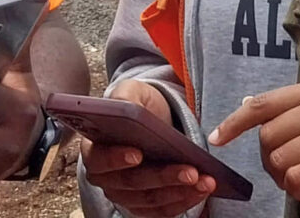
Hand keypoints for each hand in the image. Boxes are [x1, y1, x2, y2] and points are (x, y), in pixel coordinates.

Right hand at [81, 79, 216, 217]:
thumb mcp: (130, 93)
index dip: (116, 159)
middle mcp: (106, 178)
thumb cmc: (137, 107)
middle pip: (131, 183)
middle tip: (190, 171)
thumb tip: (123, 106)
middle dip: (163, 178)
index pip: (99, 160)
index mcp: (94, 150)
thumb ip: (123, 98)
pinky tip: (202, 191)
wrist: (153, 123)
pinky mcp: (144, 206)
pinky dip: (184, 202)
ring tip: (205, 181)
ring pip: (150, 200)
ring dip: (180, 192)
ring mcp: (125, 195)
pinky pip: (163, 211)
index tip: (138, 154)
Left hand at [209, 81, 299, 200]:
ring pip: (277, 159)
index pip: (264, 104)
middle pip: (267, 136)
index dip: (234, 122)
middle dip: (269, 156)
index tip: (216, 138)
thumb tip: (246, 103)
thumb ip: (288, 108)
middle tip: (288, 162)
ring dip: (281, 175)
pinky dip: (294, 188)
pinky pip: (292, 178)